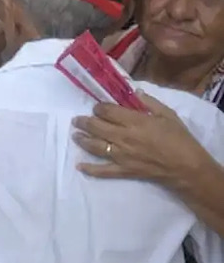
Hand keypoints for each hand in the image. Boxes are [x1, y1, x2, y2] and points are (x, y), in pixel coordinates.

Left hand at [71, 92, 207, 181]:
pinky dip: (90, 169)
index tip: (96, 108)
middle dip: (84, 122)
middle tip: (77, 120)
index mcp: (135, 122)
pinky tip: (79, 166)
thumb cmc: (179, 138)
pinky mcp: (123, 170)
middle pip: (96, 127)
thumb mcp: (168, 114)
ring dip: (82, 140)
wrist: (187, 167)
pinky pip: (102, 171)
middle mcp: (123, 137)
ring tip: (75, 135)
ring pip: (94, 146)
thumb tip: (135, 91)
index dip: (99, 108)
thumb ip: (150, 102)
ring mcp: (121, 155)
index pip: (108, 112)